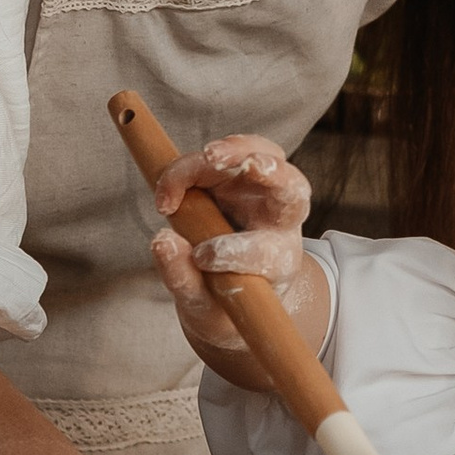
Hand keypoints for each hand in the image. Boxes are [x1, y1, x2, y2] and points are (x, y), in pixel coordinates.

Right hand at [149, 133, 327, 394]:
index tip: (201, 257)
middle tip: (245, 167)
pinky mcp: (246, 175)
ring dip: (240, 150)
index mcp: (278, 264)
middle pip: (293, 191)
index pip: (266, 253)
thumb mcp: (201, 306)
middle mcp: (280, 224)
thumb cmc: (219, 301)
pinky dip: (219, 151)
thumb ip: (182, 278)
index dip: (234, 251)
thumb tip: (162, 241)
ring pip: (269, 157)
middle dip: (274, 175)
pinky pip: (244, 149)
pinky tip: (190, 164)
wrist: (232, 286)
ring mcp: (266, 194)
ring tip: (207, 157)